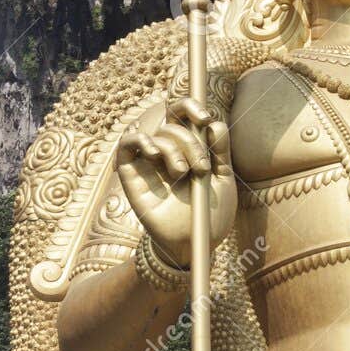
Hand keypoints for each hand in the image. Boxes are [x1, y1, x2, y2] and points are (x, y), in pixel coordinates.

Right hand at [117, 97, 235, 266]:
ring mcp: (149, 162)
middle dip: (191, 141)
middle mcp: (169, 151)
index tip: (205, 118)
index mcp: (190, 148)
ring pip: (156, 134)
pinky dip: (139, 140)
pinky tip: (154, 152)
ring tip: (182, 173)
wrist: (193, 243)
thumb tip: (214, 123)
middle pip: (172, 124)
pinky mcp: (131, 175)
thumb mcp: (223, 181)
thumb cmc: (210, 215)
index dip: (191, 107)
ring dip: (172, 148)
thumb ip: (220, 152)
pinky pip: (126, 145)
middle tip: (201, 167)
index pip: (183, 115)